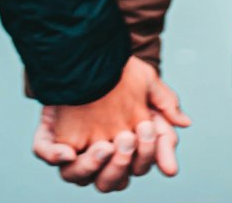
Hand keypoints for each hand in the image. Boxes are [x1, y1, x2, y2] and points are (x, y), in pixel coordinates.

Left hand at [32, 56, 189, 189]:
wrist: (87, 51)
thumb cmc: (120, 72)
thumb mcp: (146, 83)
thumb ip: (165, 105)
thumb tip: (185, 124)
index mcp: (124, 152)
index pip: (137, 168)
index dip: (144, 155)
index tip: (147, 128)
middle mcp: (99, 157)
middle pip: (111, 180)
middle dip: (121, 163)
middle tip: (126, 137)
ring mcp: (74, 150)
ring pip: (79, 176)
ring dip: (91, 166)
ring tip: (103, 145)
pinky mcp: (51, 137)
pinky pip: (46, 154)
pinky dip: (54, 156)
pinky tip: (66, 151)